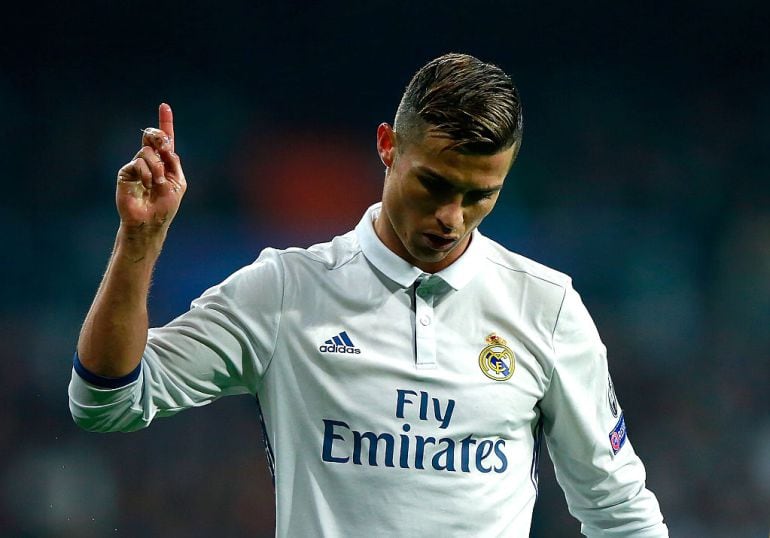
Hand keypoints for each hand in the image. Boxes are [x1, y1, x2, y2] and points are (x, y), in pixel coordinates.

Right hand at [116, 103, 186, 231]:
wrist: (150, 221)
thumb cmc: (165, 205)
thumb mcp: (178, 182)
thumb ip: (174, 162)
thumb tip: (167, 146)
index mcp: (165, 163)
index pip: (166, 140)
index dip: (166, 122)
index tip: (165, 106)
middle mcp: (150, 161)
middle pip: (153, 136)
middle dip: (160, 135)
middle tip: (165, 145)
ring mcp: (137, 165)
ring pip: (148, 151)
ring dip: (157, 167)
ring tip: (157, 183)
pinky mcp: (126, 172)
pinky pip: (139, 163)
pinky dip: (147, 174)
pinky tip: (147, 186)